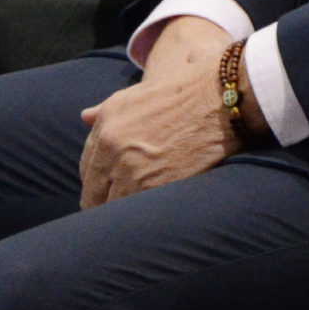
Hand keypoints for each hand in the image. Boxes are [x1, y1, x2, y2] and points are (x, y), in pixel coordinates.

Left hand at [78, 18, 238, 207]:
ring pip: (112, 208)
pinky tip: (152, 219)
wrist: (225, 96)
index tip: (112, 188)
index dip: (100, 181)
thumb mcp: (140, 93)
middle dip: (106, 202)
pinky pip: (134, 214)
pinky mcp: (153, 186)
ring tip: (138, 221)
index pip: (87, 168)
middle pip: (94, 194)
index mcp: (106, 123)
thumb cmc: (191, 89)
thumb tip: (84, 117)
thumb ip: (107, 111)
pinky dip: (141, 218)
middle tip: (124, 209)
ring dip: (124, 215)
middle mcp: (111, 146)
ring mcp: (130, 168)